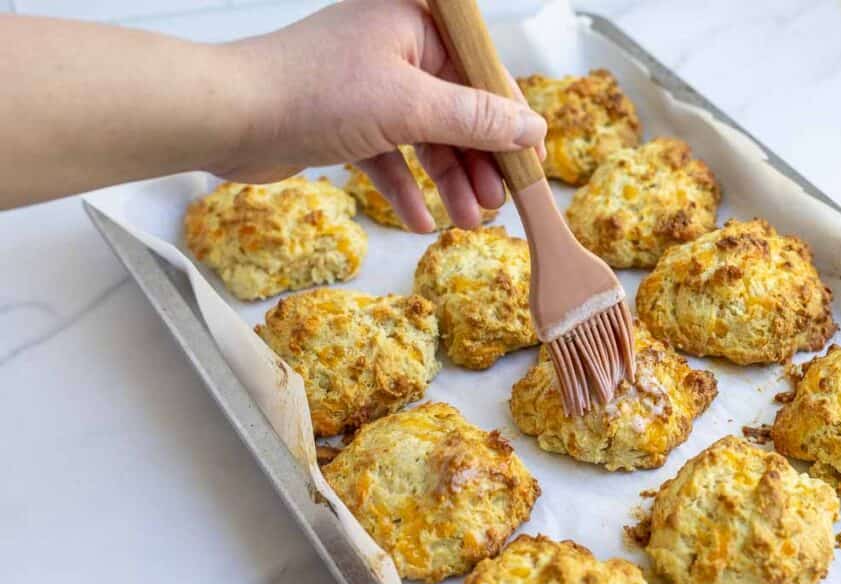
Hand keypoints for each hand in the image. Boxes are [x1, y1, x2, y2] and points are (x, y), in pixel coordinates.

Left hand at [217, 0, 546, 231]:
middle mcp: (394, 50)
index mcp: (414, 25)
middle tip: (497, 204)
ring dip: (446, 181)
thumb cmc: (313, 92)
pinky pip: (389, 156)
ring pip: (425, 138)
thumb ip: (474, 118)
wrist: (228, 116)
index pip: (481, 74)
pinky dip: (404, 188)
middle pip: (456, 109)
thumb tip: (529, 128)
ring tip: (466, 221)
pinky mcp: (345, 122)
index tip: (532, 165)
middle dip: (477, 162)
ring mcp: (368, 87)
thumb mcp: (409, 105)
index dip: (510, 122)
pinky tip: (420, 221)